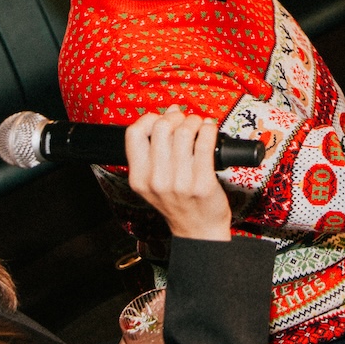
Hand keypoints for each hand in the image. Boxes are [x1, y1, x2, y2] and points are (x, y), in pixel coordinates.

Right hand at [125, 108, 231, 241]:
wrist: (199, 231)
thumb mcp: (154, 180)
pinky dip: (209, 130)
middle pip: (161, 128)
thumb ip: (156, 148)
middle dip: (177, 117)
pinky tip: (210, 131)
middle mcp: (156, 181)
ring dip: (195, 121)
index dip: (150, 119)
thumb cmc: (179, 203)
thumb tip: (169, 112)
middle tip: (186, 121)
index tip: (163, 120)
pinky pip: (205, 143)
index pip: (134, 133)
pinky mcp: (202, 184)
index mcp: (139, 178)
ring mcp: (179, 183)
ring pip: (184, 132)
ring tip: (200, 126)